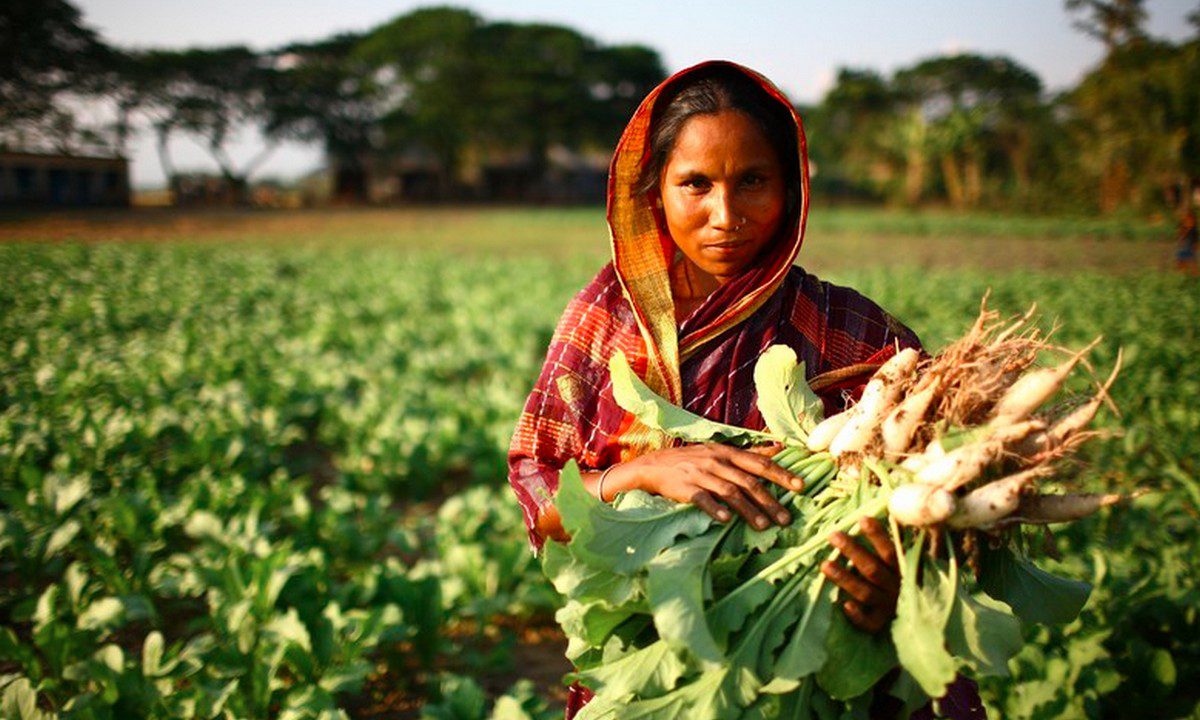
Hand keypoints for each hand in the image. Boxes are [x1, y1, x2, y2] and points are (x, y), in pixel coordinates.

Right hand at [620, 443, 802, 529]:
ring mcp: (699, 474)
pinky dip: (715, 509)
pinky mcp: (684, 488)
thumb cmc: (691, 460)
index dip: (781, 474)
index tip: (801, 487)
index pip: (759, 463)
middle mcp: (716, 461)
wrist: (653, 466)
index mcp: (727, 452)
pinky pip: (702, 498)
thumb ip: (748, 452)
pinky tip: (726, 520)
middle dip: (770, 500)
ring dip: (748, 510)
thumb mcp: (719, 451)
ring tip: (763, 526)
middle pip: (748, 481)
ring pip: (729, 491)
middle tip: (786, 518)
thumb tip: (779, 448)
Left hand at [821, 517, 899, 633]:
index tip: (862, 519)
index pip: (890, 551)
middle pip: (872, 569)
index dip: (877, 535)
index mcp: (904, 570)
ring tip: (824, 564)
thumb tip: (887, 515)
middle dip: (853, 551)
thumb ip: (900, 542)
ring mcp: (889, 605)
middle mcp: (897, 587)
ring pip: (865, 592)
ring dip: (845, 578)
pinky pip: (870, 622)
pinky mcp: (882, 623)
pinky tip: (845, 606)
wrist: (923, 620)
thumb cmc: (906, 579)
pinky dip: (858, 616)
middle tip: (833, 535)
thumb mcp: (909, 561)